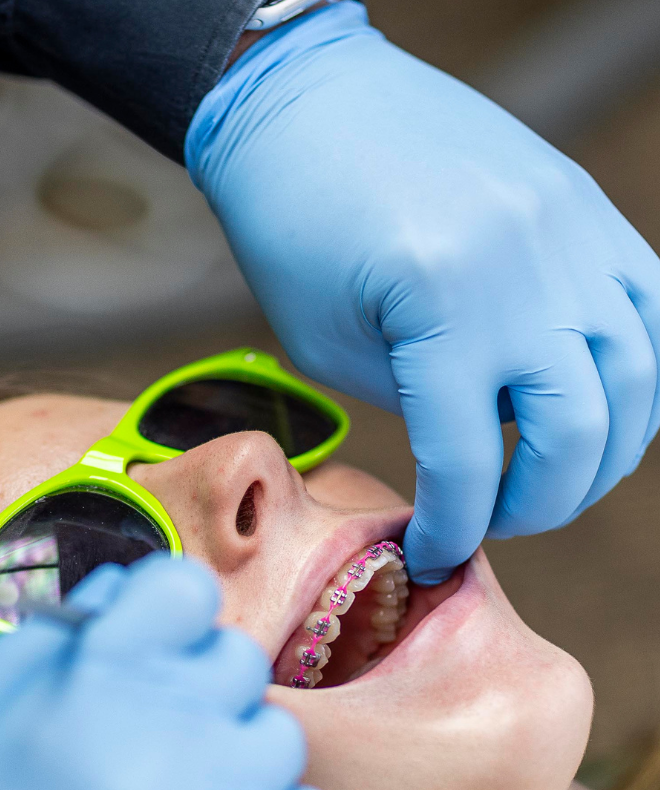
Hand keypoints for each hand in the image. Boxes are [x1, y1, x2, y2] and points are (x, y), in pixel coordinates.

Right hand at [0, 556, 338, 789]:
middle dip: (194, 686)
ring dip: (232, 757)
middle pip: (235, 661)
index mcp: (86, 688)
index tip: (155, 637)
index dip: (167, 609)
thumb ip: (30, 653)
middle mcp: (166, 739)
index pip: (183, 590)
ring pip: (275, 737)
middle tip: (150, 740)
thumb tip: (103, 600)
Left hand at [187, 1, 659, 582]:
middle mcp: (528, 273)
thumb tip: (472, 463)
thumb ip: (414, 407)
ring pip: (637, 381)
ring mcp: (573, 236)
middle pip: (578, 435)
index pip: (470, 464)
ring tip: (543, 479)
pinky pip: (650, 314)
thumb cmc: (294, 230)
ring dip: (598, 455)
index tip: (431, 555)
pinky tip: (588, 410)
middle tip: (491, 522)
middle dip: (537, 506)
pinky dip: (630, 380)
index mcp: (442, 310)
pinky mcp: (588, 212)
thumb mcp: (333, 345)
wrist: (308, 107)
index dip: (451, 529)